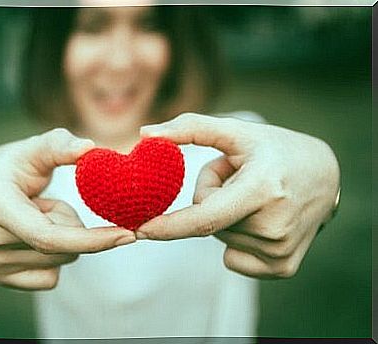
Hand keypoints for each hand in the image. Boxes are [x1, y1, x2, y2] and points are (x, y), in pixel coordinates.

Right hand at [0, 128, 135, 289]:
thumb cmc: (18, 164)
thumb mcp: (37, 147)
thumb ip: (61, 145)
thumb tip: (89, 148)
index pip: (49, 237)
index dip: (92, 240)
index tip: (128, 234)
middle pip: (63, 250)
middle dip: (75, 226)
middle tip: (53, 203)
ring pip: (60, 262)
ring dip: (65, 238)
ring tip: (40, 215)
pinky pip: (51, 277)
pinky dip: (56, 256)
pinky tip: (37, 233)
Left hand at [136, 113, 339, 278]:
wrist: (325, 176)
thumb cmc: (275, 150)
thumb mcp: (236, 132)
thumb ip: (189, 128)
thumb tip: (144, 133)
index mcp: (262, 189)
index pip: (204, 218)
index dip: (168, 227)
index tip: (140, 229)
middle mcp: (274, 225)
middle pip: (207, 223)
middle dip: (211, 199)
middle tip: (239, 179)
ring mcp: (280, 251)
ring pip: (220, 238)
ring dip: (226, 217)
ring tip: (254, 196)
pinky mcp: (283, 267)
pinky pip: (233, 257)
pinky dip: (236, 239)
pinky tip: (260, 219)